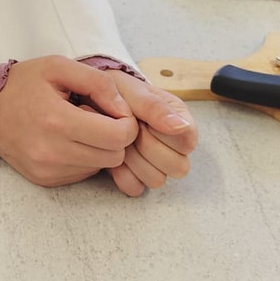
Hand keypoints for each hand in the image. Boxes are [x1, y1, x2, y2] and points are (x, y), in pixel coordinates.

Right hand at [0, 57, 138, 186]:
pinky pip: (82, 174)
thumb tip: (124, 109)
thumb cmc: (23, 84)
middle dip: (116, 137)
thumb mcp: (59, 66)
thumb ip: (98, 82)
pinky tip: (67, 140)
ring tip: (79, 127)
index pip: (118, 137)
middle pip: (114, 156)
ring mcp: (47, 170)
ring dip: (99, 148)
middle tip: (99, 118)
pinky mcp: (44, 179)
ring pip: (100, 167)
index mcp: (57, 121)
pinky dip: (83, 158)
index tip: (115, 111)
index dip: (126, 123)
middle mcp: (51, 152)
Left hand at [100, 71, 197, 197]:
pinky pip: (135, 188)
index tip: (144, 121)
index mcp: (180, 121)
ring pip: (157, 180)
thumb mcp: (134, 92)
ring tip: (119, 142)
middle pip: (178, 167)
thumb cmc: (118, 92)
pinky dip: (121, 175)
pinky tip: (113, 157)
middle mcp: (174, 146)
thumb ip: (155, 107)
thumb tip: (181, 125)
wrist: (91, 99)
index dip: (164, 134)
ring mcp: (156, 164)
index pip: (188, 142)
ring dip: (134, 162)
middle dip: (148, 149)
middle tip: (129, 131)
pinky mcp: (136, 176)